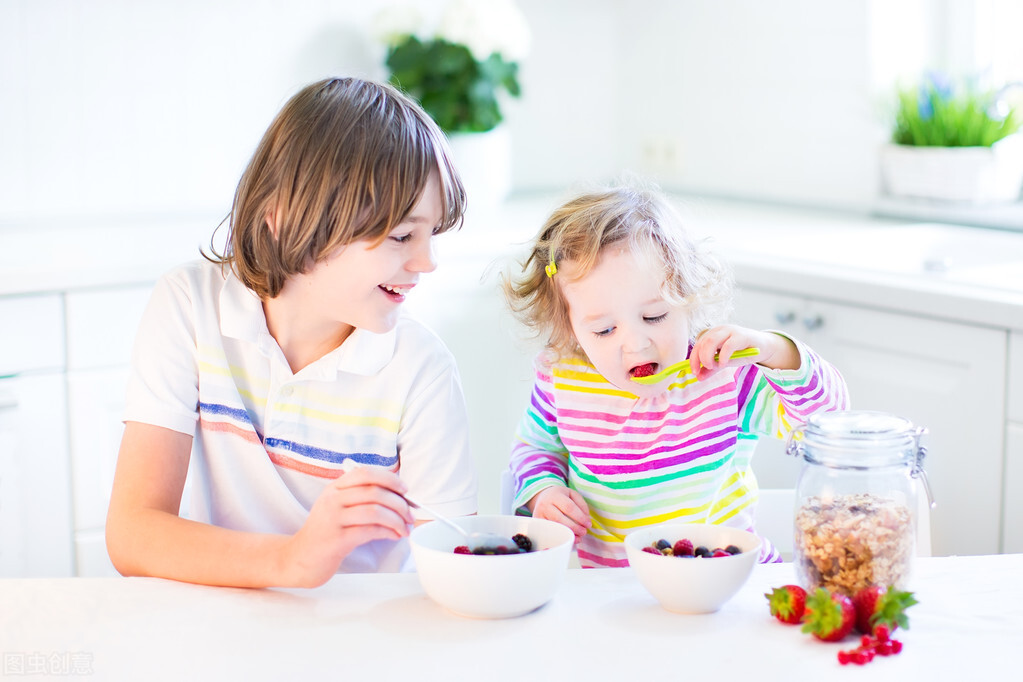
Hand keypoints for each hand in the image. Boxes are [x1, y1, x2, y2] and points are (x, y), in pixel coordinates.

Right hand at [282, 466, 413, 586]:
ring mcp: (333, 519)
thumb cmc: (325, 533)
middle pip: (374, 492)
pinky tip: (394, 536)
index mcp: (334, 488)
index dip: (389, 479)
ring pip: (375, 511)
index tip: (404, 490)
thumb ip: (359, 497)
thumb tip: (397, 496)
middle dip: (399, 503)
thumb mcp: (337, 508)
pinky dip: (388, 532)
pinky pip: (370, 531)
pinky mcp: (337, 540)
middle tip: (410, 514)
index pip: (365, 473)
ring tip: (405, 528)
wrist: (299, 558)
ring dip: (397, 519)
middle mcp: (332, 499)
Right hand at [527, 485, 590, 543]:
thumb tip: (586, 518)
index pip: (569, 507)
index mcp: (555, 495)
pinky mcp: (537, 523)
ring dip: (568, 533)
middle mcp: (545, 504)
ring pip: (554, 527)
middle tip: (584, 532)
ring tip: (578, 537)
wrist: (543, 496)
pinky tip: (568, 538)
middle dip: (574, 527)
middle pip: (560, 519)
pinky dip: (560, 537)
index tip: (588, 524)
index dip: (580, 517)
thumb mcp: (572, 494)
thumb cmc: (560, 496)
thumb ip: (581, 504)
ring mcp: (539, 514)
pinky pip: (549, 533)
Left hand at [689, 325, 798, 380]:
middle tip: (706, 369)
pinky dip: (723, 356)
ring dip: (708, 356)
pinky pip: (729, 345)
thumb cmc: (742, 352)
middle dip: (700, 358)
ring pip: (712, 341)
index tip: (694, 372)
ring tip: (713, 366)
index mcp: (713, 335)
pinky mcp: (742, 336)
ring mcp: (730, 331)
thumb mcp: (724, 361)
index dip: (693, 359)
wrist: (763, 347)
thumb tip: (698, 377)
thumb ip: (712, 368)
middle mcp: (720, 330)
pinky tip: (724, 364)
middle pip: (703, 342)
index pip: (698, 345)